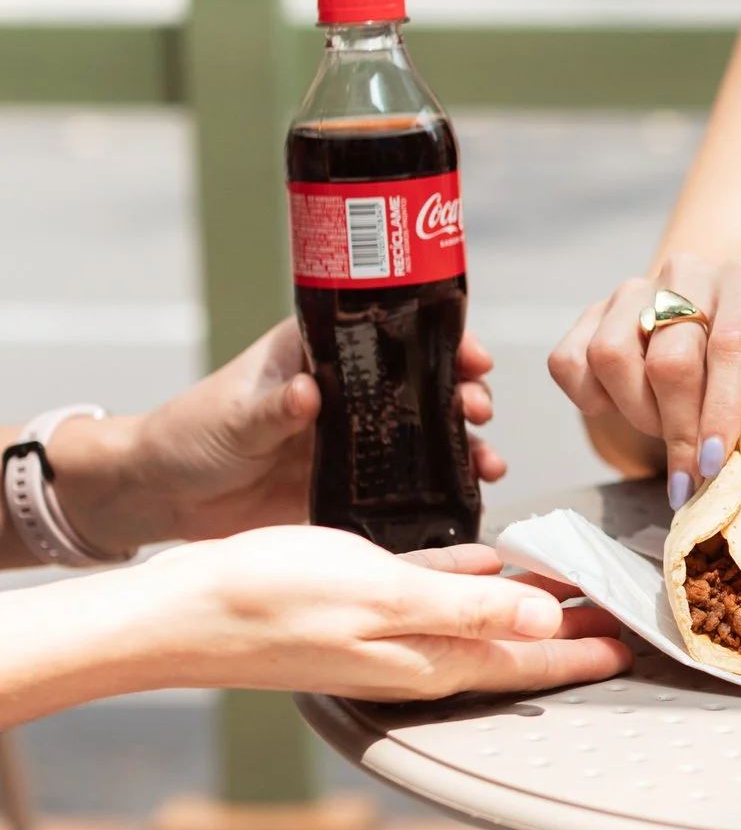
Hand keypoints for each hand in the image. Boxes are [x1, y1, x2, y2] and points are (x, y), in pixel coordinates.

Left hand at [55, 319, 503, 551]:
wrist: (165, 496)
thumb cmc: (191, 434)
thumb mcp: (231, 415)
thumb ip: (272, 406)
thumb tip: (309, 391)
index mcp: (323, 355)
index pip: (395, 333)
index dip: (441, 339)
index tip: (471, 354)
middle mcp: (350, 393)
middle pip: (426, 384)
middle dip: (463, 393)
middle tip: (476, 409)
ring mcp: (357, 440)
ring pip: (428, 435)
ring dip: (465, 445)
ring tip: (486, 462)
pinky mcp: (356, 486)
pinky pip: (411, 485)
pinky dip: (445, 488)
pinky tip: (467, 496)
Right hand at [133, 528, 631, 701]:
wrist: (179, 609)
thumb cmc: (272, 599)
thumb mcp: (384, 594)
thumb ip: (468, 608)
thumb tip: (542, 622)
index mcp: (431, 658)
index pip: (530, 661)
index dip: (586, 651)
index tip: (638, 642)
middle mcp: (416, 654)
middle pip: (516, 645)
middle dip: (574, 633)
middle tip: (627, 613)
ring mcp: (387, 634)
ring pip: (481, 618)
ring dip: (530, 605)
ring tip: (578, 588)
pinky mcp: (360, 605)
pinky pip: (437, 592)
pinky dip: (473, 578)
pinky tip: (493, 558)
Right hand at [548, 256, 740, 506]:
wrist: (714, 312)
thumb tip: (722, 468)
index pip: (732, 346)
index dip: (720, 412)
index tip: (712, 465)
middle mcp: (688, 274)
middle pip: (668, 360)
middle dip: (677, 428)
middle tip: (689, 466)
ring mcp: (633, 289)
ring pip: (611, 357)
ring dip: (636, 412)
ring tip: (663, 424)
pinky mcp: (592, 311)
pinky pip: (568, 362)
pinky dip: (590, 399)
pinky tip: (621, 404)